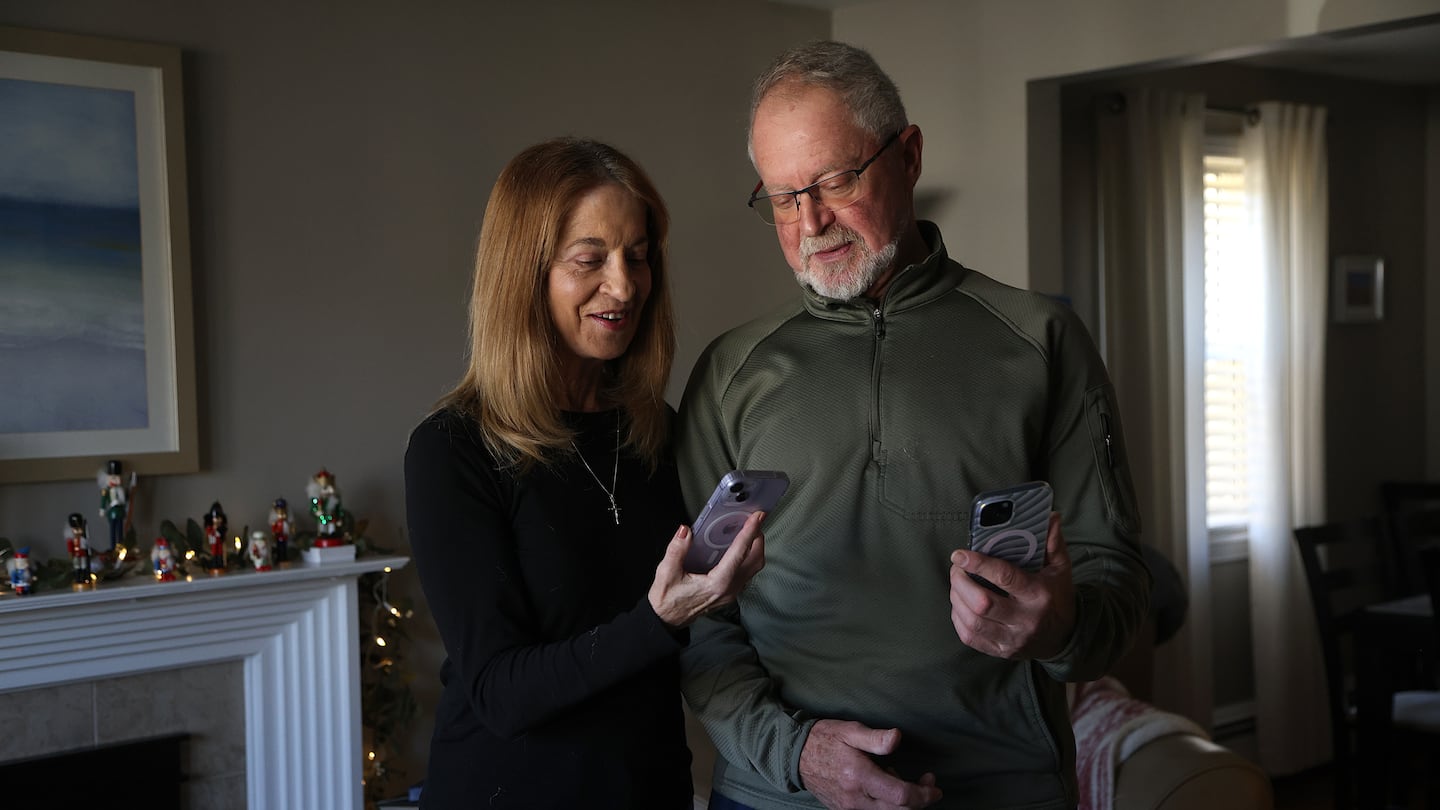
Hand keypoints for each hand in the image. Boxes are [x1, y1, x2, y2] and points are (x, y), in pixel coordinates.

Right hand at [648, 511, 764, 626]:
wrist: (666, 621)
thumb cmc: (666, 600)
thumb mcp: (666, 573)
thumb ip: (676, 550)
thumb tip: (684, 531)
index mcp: (717, 583)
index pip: (739, 553)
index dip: (749, 532)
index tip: (757, 517)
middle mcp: (729, 589)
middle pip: (754, 560)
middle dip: (757, 538)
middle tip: (755, 520)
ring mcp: (731, 593)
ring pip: (754, 568)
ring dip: (755, 548)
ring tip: (749, 530)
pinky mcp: (729, 594)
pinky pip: (747, 573)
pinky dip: (748, 557)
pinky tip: (739, 548)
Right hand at [799, 720, 941, 808]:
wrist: (795, 756)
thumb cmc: (824, 739)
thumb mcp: (850, 731)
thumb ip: (876, 738)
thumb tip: (898, 738)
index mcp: (859, 777)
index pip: (901, 796)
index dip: (924, 794)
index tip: (934, 787)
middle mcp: (855, 799)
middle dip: (919, 800)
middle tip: (926, 781)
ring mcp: (849, 809)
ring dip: (903, 804)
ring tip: (898, 778)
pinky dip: (887, 806)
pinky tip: (883, 787)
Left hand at [948, 512, 1075, 659]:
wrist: (1064, 637)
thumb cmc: (1058, 597)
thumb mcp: (1060, 569)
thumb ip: (1053, 542)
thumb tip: (1051, 515)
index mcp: (1039, 595)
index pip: (1005, 577)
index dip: (979, 563)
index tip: (960, 554)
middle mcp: (1025, 620)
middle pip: (982, 603)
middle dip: (962, 582)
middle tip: (957, 568)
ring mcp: (1012, 639)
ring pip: (973, 621)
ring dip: (957, 598)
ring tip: (957, 582)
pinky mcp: (1000, 651)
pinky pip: (970, 637)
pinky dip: (958, 618)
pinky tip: (960, 603)